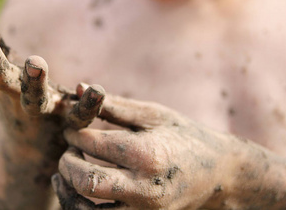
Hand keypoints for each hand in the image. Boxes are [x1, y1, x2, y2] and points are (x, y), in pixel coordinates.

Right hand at [0, 0, 104, 157]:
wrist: (33, 157)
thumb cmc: (11, 109)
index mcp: (0, 80)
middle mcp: (16, 96)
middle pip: (0, 77)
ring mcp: (42, 112)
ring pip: (36, 98)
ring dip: (34, 83)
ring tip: (34, 63)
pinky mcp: (69, 125)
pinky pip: (79, 116)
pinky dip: (88, 105)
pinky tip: (95, 88)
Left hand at [53, 93, 235, 208]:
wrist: (220, 176)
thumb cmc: (185, 137)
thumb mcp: (153, 115)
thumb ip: (114, 106)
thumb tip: (78, 88)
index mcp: (147, 154)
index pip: (93, 145)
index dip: (74, 134)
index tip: (71, 127)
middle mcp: (144, 189)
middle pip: (86, 181)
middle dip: (67, 163)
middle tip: (67, 150)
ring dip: (68, 190)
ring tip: (65, 172)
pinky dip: (80, 207)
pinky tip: (76, 191)